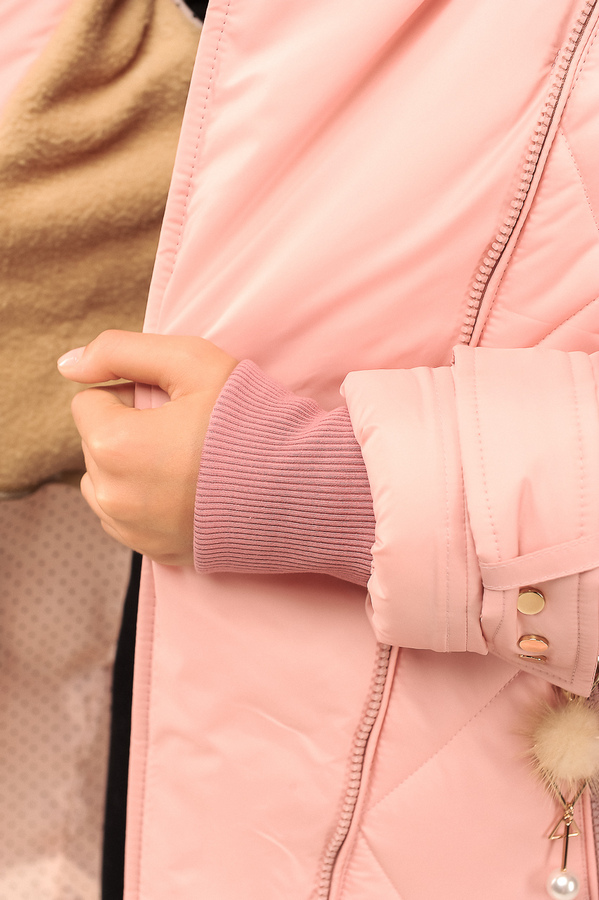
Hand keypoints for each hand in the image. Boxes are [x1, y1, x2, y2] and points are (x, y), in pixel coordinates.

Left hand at [57, 330, 237, 565]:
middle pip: (97, 443)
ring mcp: (131, 530)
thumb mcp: (192, 362)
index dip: (131, 394)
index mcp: (113, 444)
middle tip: (187, 433)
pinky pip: (125, 516)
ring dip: (131, 467)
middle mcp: (112, 495)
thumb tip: (66, 364)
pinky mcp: (152, 552)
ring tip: (187, 463)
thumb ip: (120, 350)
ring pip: (105, 482)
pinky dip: (145, 501)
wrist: (299, 487)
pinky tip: (188, 491)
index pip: (89, 402)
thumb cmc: (248, 419)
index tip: (173, 404)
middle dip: (130, 430)